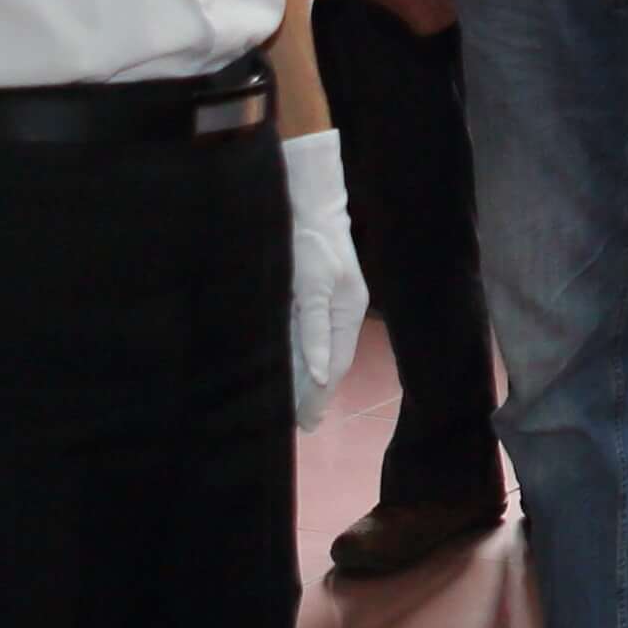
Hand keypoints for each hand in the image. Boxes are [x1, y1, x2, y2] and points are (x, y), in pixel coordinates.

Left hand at [281, 130, 362, 428]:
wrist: (303, 201)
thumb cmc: (310, 242)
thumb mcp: (313, 285)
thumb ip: (314, 330)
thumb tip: (321, 375)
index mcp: (345, 313)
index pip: (334, 365)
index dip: (319, 395)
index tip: (305, 423)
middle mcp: (335, 313)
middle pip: (324, 363)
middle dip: (311, 393)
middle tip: (296, 426)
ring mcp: (319, 305)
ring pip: (311, 351)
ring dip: (300, 379)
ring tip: (288, 408)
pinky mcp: (304, 296)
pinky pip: (299, 336)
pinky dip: (293, 357)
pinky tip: (283, 370)